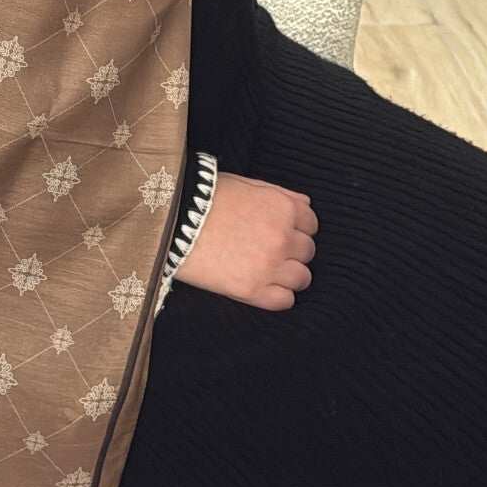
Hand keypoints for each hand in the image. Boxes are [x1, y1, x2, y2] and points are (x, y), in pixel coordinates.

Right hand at [174, 174, 317, 312]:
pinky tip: (265, 287)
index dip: (297, 228)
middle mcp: (283, 238)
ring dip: (290, 274)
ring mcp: (269, 266)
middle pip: (307, 251)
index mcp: (283, 209)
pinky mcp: (252, 290)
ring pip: (302, 278)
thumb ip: (280, 195)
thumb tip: (306, 205)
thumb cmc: (206, 198)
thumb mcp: (246, 185)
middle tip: (272, 250)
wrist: (174, 220)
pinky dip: (279, 296)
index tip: (283, 231)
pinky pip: (284, 301)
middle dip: (293, 250)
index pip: (311, 224)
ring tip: (269, 271)